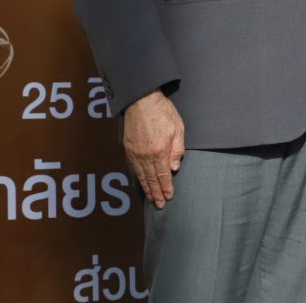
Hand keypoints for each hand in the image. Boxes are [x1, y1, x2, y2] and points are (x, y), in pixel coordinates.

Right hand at [123, 90, 184, 209]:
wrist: (141, 100)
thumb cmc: (162, 112)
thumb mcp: (178, 128)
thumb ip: (177, 149)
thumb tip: (174, 168)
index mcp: (160, 151)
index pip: (163, 175)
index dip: (166, 187)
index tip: (168, 197)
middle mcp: (145, 155)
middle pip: (151, 179)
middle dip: (156, 193)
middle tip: (159, 204)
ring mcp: (135, 152)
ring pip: (140, 175)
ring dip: (146, 188)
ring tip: (151, 198)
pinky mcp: (128, 148)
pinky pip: (133, 167)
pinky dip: (137, 177)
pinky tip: (140, 182)